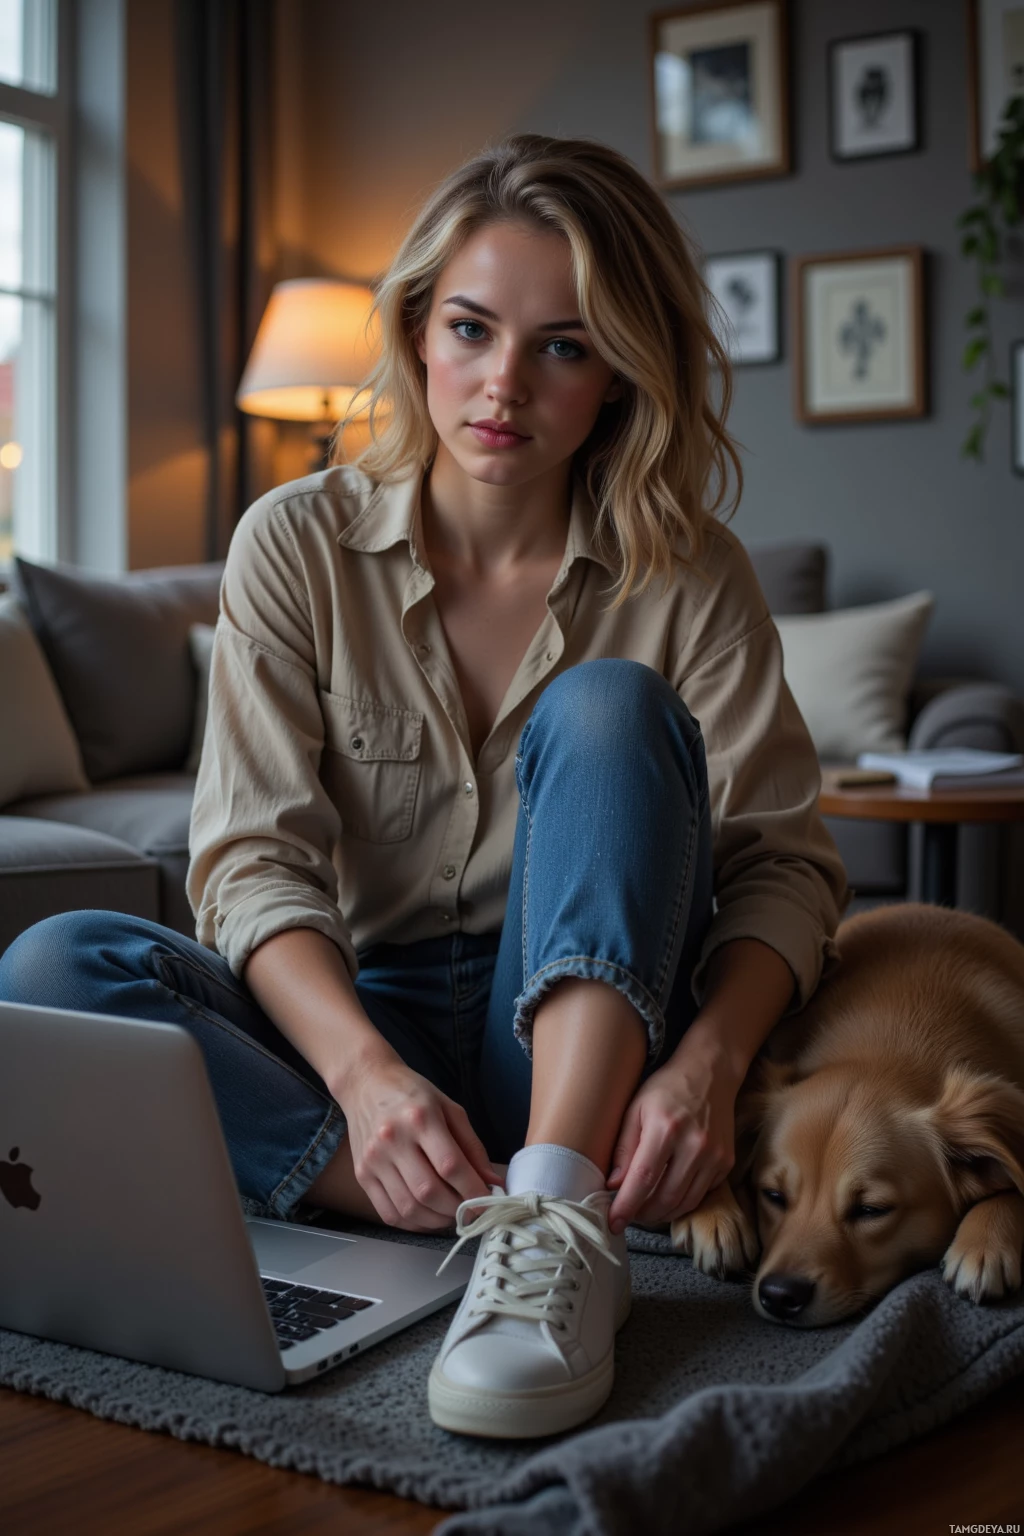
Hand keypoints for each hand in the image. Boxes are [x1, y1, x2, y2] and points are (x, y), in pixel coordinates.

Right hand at [335, 1052, 497, 1232]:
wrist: (366, 1083)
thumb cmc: (412, 1094)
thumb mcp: (450, 1108)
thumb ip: (472, 1147)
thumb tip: (492, 1183)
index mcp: (420, 1117)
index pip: (450, 1165)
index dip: (473, 1190)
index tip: (489, 1202)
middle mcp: (393, 1139)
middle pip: (428, 1191)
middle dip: (457, 1209)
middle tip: (472, 1209)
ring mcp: (374, 1159)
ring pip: (409, 1208)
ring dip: (437, 1220)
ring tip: (452, 1213)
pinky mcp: (362, 1174)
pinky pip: (389, 1213)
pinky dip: (413, 1223)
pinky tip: (428, 1216)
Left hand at [606, 1038, 738, 1234]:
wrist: (711, 1072)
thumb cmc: (666, 1088)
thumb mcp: (636, 1108)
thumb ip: (623, 1147)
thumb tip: (612, 1185)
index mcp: (665, 1128)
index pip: (643, 1178)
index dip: (626, 1206)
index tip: (612, 1223)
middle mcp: (694, 1145)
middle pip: (665, 1197)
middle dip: (643, 1214)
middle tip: (628, 1216)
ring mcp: (714, 1156)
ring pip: (685, 1202)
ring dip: (662, 1214)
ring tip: (644, 1210)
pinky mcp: (726, 1163)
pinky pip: (700, 1194)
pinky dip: (682, 1202)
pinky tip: (667, 1196)